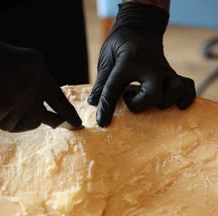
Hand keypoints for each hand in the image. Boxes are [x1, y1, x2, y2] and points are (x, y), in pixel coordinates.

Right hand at [0, 26, 81, 131]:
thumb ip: (37, 84)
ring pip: (19, 125)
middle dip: (34, 118)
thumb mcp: (22, 63)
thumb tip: (45, 112)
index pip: (59, 101)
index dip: (69, 115)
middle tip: (33, 116)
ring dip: (9, 117)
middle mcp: (31, 91)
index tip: (77, 126)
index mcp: (39, 74)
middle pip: (39, 119)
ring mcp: (14, 106)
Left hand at [88, 3, 195, 126]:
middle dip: (142, 105)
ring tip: (153, 103)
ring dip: (165, 102)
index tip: (102, 122)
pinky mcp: (172, 75)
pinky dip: (185, 98)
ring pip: (175, 90)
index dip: (107, 107)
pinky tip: (178, 106)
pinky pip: (187, 86)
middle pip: (153, 94)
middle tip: (131, 100)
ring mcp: (164, 71)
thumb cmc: (121, 45)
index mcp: (128, 62)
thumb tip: (93, 104)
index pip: (115, 88)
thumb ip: (102, 82)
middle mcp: (150, 67)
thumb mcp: (107, 59)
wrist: (140, 26)